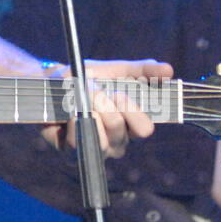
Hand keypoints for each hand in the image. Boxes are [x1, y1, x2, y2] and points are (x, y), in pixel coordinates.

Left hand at [42, 59, 172, 157]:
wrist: (52, 81)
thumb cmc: (87, 77)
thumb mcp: (116, 70)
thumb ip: (142, 70)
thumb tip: (168, 70)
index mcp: (130, 123)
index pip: (145, 129)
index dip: (134, 112)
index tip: (119, 93)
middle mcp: (116, 140)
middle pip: (122, 134)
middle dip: (109, 110)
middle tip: (96, 92)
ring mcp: (95, 148)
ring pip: (102, 142)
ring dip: (90, 114)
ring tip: (80, 98)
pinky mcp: (72, 151)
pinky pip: (79, 145)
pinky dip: (75, 125)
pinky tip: (70, 113)